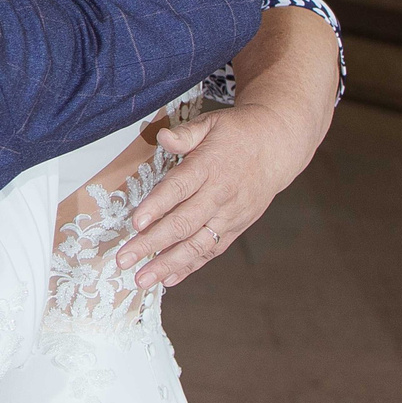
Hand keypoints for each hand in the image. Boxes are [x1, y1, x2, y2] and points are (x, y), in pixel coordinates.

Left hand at [112, 103, 315, 287]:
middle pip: (184, 223)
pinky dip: (190, 266)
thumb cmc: (236, 134)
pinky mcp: (235, 227)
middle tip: (124, 259)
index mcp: (210, 166)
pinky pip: (211, 251)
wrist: (277, 147)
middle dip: (152, 244)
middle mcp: (220, 195)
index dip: (157, 206)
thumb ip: (186, 134)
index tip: (136, 223)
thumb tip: (162, 136)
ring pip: (197, 244)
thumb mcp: (211, 123)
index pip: (180, 188)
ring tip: (142, 279)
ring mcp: (229, 215)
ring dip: (168, 264)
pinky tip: (168, 279)